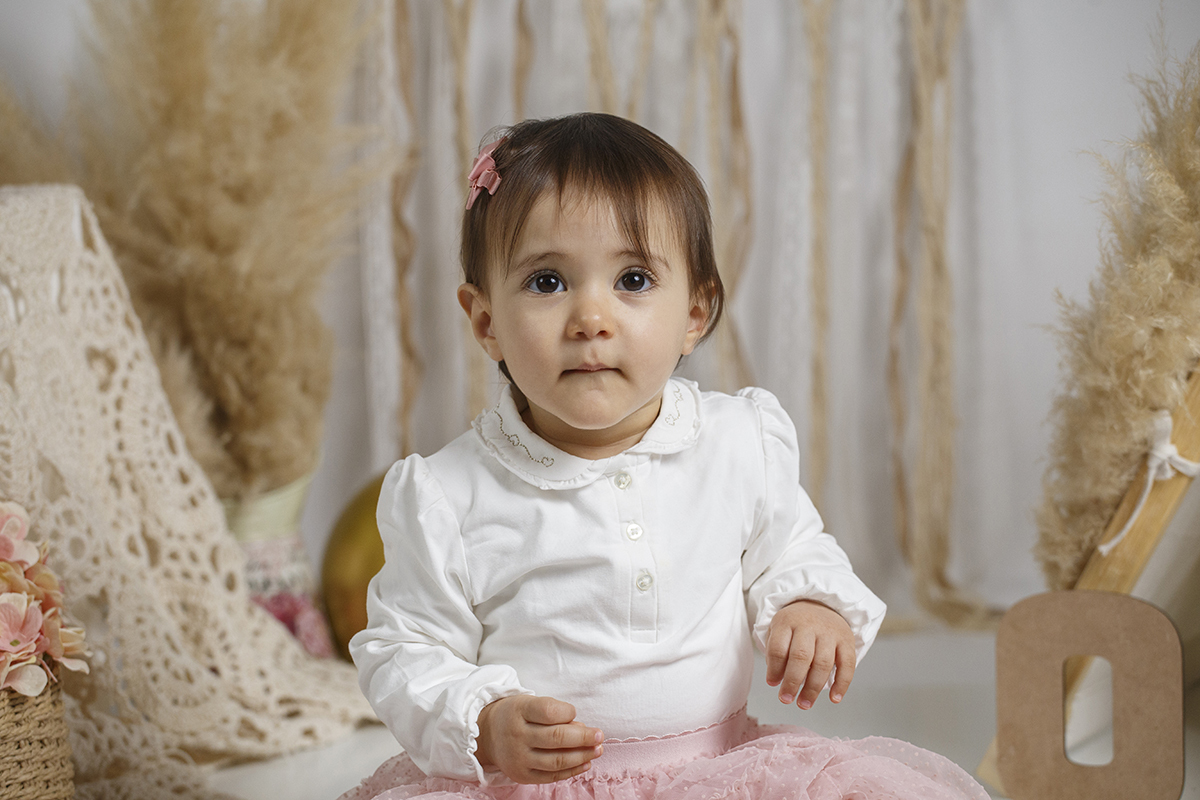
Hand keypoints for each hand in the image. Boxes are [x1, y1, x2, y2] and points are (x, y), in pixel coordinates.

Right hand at [475, 695, 603, 783]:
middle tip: (599, 735)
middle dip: (583, 737)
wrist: (488, 735)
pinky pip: (552, 776)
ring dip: (582, 756)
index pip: (549, 711)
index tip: (574, 712)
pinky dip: (572, 770)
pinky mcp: (522, 775)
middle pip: (556, 738)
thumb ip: (555, 713)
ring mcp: (519, 758)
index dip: (568, 712)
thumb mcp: (530, 704)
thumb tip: (581, 729)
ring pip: (557, 760)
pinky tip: (585, 763)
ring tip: (598, 750)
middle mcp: (517, 735)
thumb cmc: (517, 715)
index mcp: (519, 711)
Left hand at [765, 599, 855, 709]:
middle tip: (786, 699)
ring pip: (823, 663)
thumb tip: (776, 681)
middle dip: (793, 682)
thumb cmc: (796, 625)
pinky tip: (834, 698)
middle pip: (801, 656)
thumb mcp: (780, 629)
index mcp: (787, 621)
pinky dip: (842, 684)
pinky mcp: (847, 640)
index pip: (779, 647)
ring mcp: (830, 632)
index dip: (774, 669)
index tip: (772, 684)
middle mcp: (809, 625)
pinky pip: (847, 664)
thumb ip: (776, 652)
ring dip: (813, 688)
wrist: (821, 604)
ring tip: (804, 703)